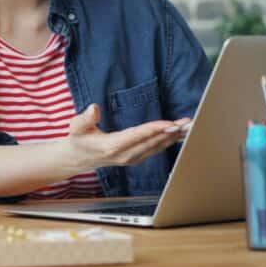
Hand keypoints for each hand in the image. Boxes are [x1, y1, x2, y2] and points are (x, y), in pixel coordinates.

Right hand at [64, 104, 191, 171]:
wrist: (79, 158)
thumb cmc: (79, 139)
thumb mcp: (76, 126)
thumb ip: (84, 118)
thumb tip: (94, 108)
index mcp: (112, 146)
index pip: (137, 136)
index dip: (154, 129)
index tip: (169, 123)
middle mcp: (125, 155)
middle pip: (152, 142)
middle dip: (172, 132)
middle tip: (188, 123)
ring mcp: (132, 158)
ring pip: (157, 147)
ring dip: (174, 137)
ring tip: (190, 126)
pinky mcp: (137, 158)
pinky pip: (156, 149)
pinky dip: (169, 142)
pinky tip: (180, 135)